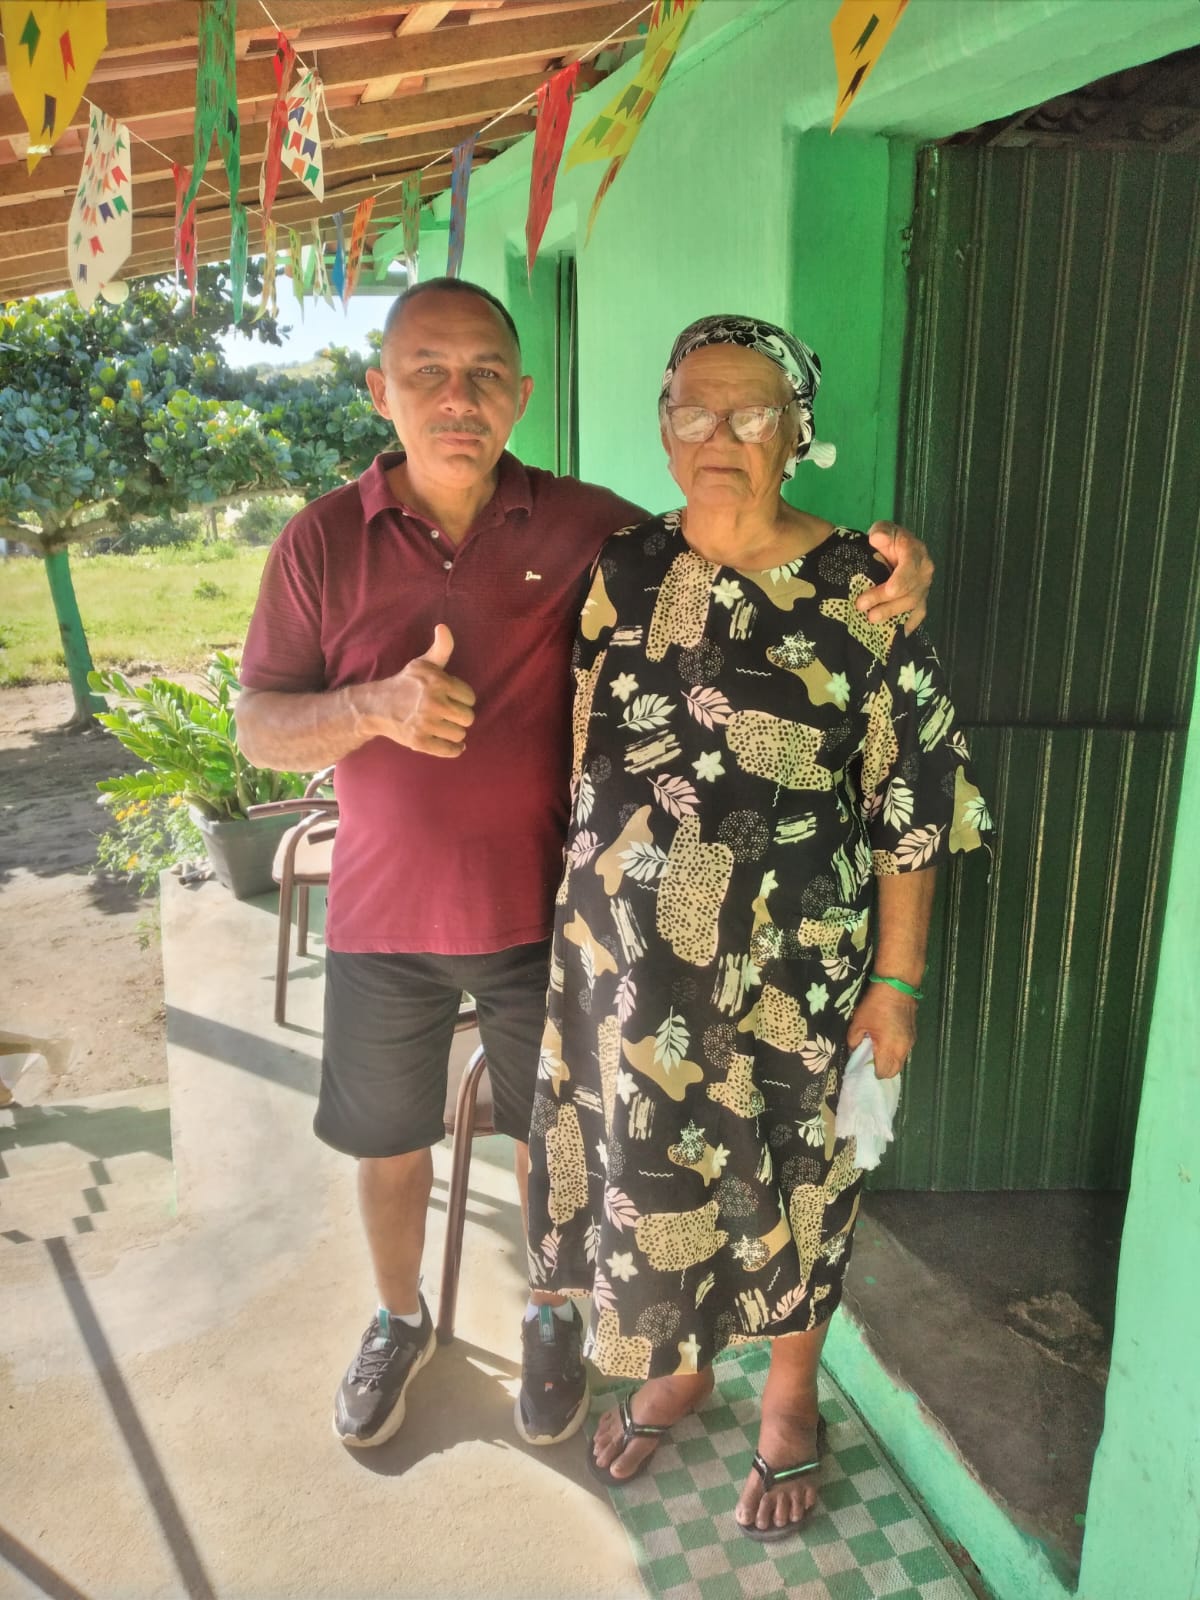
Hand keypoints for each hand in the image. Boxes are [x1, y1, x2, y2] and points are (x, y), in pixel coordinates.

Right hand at [364, 624, 475, 757]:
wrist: (376, 706)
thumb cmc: (405, 683)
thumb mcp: (423, 664)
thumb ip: (441, 648)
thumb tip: (443, 627)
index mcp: (438, 682)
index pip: (470, 697)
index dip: (462, 698)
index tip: (451, 698)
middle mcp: (433, 703)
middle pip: (468, 717)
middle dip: (460, 716)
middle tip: (448, 713)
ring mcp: (426, 724)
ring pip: (460, 735)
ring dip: (455, 732)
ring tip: (444, 725)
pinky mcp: (419, 742)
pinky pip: (449, 751)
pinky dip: (454, 750)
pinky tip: (452, 744)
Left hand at [846, 982, 916, 1079]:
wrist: (897, 986)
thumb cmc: (875, 1005)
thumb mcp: (858, 1024)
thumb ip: (854, 1042)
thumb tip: (854, 1052)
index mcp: (890, 1049)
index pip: (883, 1073)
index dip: (872, 1074)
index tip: (862, 1067)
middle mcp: (903, 1050)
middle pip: (894, 1071)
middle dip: (882, 1070)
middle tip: (868, 1062)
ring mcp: (910, 1043)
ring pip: (900, 1062)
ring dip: (889, 1061)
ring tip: (876, 1052)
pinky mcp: (913, 1035)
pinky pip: (904, 1051)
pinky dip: (895, 1052)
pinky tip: (886, 1043)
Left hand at [855, 522, 933, 633]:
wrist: (891, 549)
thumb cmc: (885, 540)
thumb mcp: (882, 530)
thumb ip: (881, 533)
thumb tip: (878, 539)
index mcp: (915, 552)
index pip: (910, 568)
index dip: (901, 581)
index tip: (888, 591)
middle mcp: (924, 571)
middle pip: (909, 591)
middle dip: (888, 602)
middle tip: (865, 609)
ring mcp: (923, 588)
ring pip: (912, 605)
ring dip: (893, 615)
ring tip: (872, 620)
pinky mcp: (920, 601)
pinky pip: (917, 616)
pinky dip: (907, 626)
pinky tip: (894, 636)